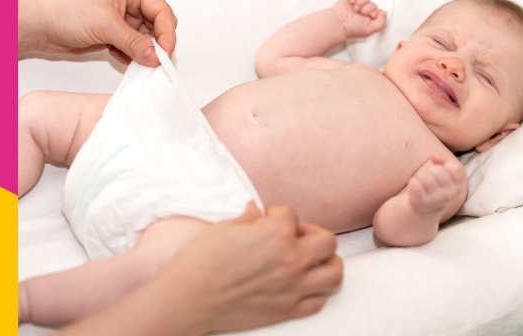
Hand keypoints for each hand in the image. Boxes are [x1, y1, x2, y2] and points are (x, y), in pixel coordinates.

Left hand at [18, 0, 177, 66]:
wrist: (39, 24)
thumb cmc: (65, 11)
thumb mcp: (105, 26)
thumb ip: (135, 43)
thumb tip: (157, 58)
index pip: (163, 11)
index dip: (167, 35)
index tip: (165, 57)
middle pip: (159, 25)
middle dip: (155, 45)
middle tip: (150, 62)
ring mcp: (126, 14)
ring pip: (149, 39)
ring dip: (140, 51)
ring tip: (122, 54)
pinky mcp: (119, 30)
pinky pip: (136, 46)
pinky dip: (130, 54)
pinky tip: (113, 52)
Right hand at [160, 202, 342, 334]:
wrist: (187, 299)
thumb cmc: (200, 261)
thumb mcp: (225, 228)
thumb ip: (249, 219)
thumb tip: (257, 211)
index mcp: (277, 233)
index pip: (291, 215)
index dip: (276, 215)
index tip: (265, 221)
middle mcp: (292, 260)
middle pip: (327, 241)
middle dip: (312, 235)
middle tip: (295, 238)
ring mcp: (293, 287)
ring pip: (335, 272)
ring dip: (326, 263)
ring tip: (311, 261)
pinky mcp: (287, 310)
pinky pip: (319, 300)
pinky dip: (316, 291)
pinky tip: (302, 284)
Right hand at [331, 0, 386, 38]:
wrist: (340, 23)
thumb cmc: (353, 28)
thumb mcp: (370, 29)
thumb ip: (381, 23)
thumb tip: (385, 12)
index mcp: (370, 18)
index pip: (379, 10)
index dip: (375, 12)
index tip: (370, 16)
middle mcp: (365, 10)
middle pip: (373, 3)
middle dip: (367, 8)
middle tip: (360, 13)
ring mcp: (357, 3)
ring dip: (361, 2)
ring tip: (355, 9)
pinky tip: (351, 1)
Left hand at [407, 154, 466, 213]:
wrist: (425, 207)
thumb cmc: (437, 184)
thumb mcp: (448, 173)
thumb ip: (446, 160)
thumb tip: (433, 155)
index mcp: (458, 188)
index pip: (456, 169)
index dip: (445, 161)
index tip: (438, 164)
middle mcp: (449, 196)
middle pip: (439, 171)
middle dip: (431, 170)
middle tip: (429, 178)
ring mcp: (435, 200)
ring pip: (426, 176)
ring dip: (421, 175)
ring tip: (423, 183)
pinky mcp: (422, 202)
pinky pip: (416, 182)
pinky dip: (414, 182)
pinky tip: (417, 188)